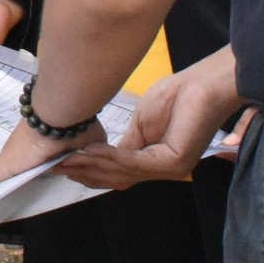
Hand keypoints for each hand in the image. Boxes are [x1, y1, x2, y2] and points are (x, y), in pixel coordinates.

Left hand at [0, 117, 101, 206]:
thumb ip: (82, 159)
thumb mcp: (84, 149)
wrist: (65, 115)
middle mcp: (14, 157)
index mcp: (32, 155)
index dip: (5, 181)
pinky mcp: (3, 167)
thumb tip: (85, 162)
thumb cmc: (76, 127)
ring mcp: (6, 162)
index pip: (14, 171)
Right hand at [56, 44, 245, 190]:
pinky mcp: (175, 160)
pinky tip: (92, 151)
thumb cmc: (179, 95)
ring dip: (94, 166)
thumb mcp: (142, 123)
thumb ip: (127, 143)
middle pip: (120, 178)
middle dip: (88, 173)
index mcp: (158, 161)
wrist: (203, 83)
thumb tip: (103, 157)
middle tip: (60, 168)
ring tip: (70, 159)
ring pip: (125, 172)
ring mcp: (172, 167)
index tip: (66, 167)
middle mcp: (166, 169)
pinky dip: (111, 157)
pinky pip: (136, 162)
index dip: (93, 173)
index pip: (122, 175)